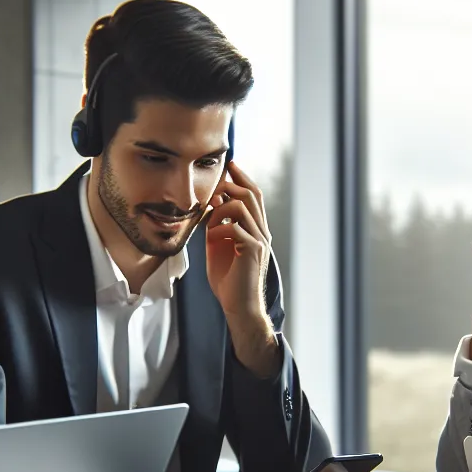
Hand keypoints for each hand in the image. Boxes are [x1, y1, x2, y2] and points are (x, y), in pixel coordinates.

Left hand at [204, 160, 272, 326]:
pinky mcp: (252, 251)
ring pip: (244, 206)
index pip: (254, 195)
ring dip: (221, 209)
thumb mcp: (218, 247)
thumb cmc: (228, 280)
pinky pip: (235, 228)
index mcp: (256, 229)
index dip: (242, 177)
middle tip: (211, 189)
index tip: (229, 165)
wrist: (238, 306)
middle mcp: (261, 232)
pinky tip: (212, 238)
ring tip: (209, 221)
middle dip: (230, 185)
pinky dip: (219, 228)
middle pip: (252, 194)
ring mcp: (259, 241)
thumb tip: (210, 203)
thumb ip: (216, 226)